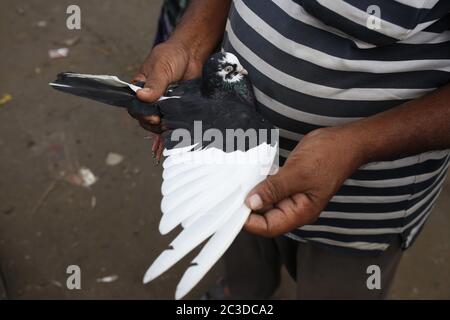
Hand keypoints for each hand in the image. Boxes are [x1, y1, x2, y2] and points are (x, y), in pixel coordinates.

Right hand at [130, 40, 203, 158]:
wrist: (193, 54)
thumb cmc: (173, 56)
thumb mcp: (161, 67)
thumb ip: (154, 84)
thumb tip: (141, 97)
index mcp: (140, 88)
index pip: (135, 106)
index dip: (141, 114)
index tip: (152, 117)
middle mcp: (150, 99)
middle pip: (145, 118)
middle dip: (152, 123)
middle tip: (162, 123)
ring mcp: (164, 105)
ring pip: (159, 123)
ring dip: (163, 126)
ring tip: (171, 125)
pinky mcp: (177, 108)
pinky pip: (173, 121)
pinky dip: (175, 125)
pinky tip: (179, 127)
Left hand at [244, 127, 365, 236]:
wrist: (344, 141)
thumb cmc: (329, 157)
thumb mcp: (298, 173)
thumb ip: (274, 189)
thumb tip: (251, 203)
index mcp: (301, 212)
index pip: (269, 227)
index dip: (250, 222)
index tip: (233, 211)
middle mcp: (295, 208)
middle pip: (265, 217)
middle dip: (247, 209)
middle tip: (230, 196)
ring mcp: (292, 195)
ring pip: (266, 202)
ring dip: (252, 195)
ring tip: (236, 187)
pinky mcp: (289, 183)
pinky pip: (270, 189)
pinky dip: (259, 184)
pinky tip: (248, 177)